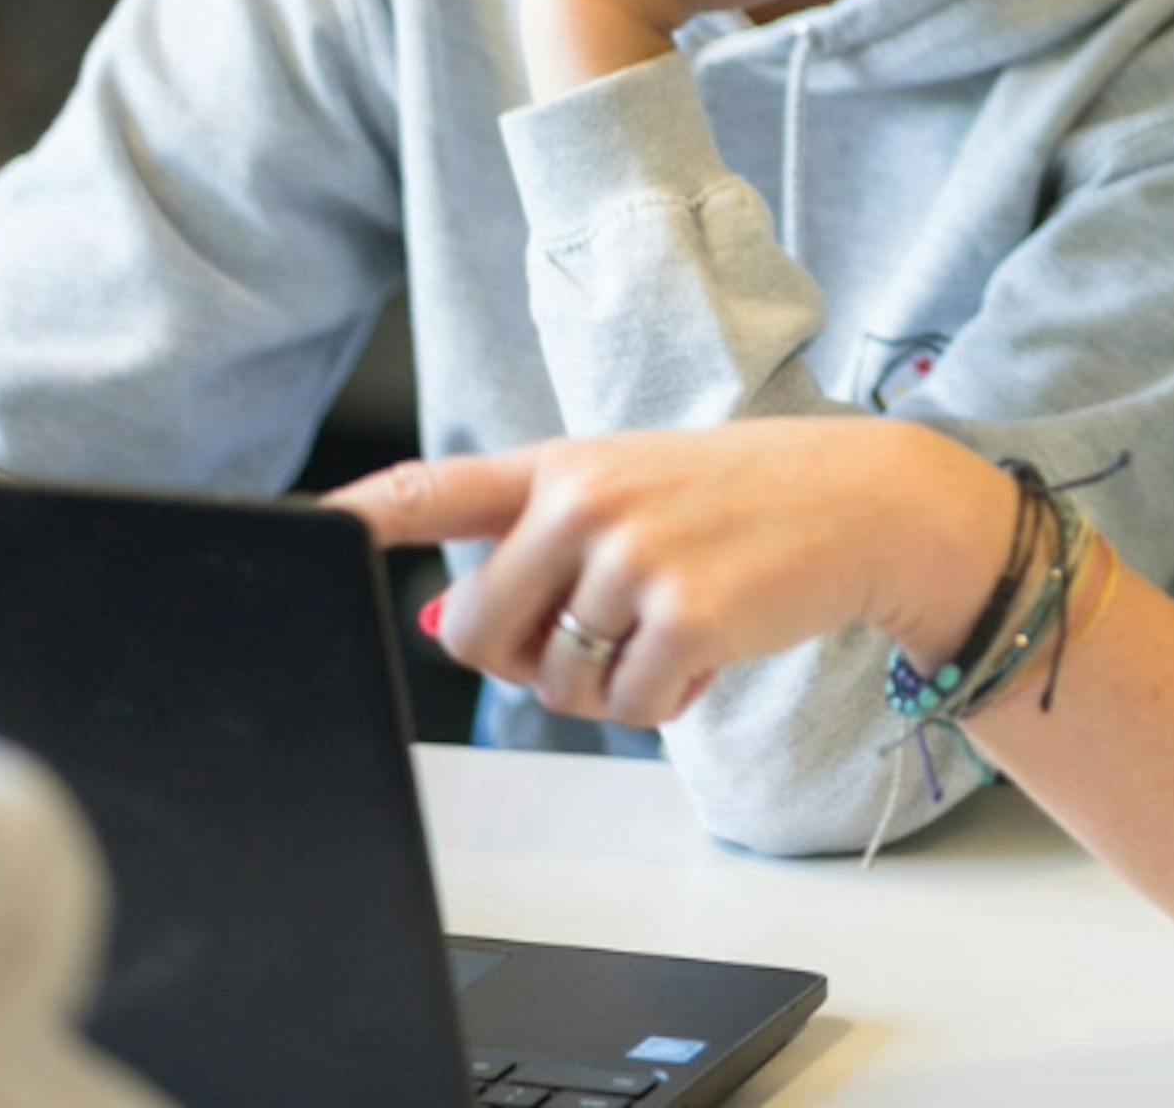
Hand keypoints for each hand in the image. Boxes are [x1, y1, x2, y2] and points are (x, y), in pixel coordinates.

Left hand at [325, 418, 1015, 731]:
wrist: (865, 502)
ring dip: (611, 686)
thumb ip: (536, 550)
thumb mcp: (634, 496)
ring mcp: (633, 555)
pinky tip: (709, 650)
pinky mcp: (685, 613)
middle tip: (599, 637)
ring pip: (556, 684)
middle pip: (478, 635)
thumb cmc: (742, 503)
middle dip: (527, 662)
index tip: (308, 531)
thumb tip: (435, 623)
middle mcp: (585, 503)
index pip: (436, 487)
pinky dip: (664, 701)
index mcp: (562, 467)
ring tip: (674, 628)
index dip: (362, 515)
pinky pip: (626, 705)